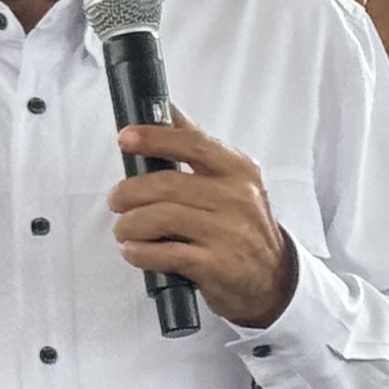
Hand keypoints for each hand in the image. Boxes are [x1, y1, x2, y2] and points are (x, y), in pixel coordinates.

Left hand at [106, 119, 300, 327]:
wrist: (272, 278)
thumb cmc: (243, 225)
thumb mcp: (232, 181)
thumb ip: (197, 147)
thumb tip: (165, 110)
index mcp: (238, 170)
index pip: (192, 144)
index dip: (154, 138)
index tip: (125, 137)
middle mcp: (236, 198)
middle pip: (167, 184)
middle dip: (129, 192)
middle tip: (116, 200)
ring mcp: (228, 233)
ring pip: (161, 218)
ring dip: (130, 225)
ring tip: (124, 230)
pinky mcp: (216, 265)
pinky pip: (165, 254)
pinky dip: (140, 252)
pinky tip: (134, 251)